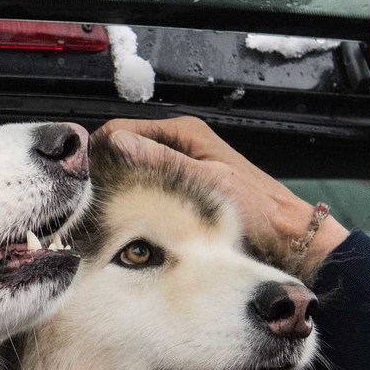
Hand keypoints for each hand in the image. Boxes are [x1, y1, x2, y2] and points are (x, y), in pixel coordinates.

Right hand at [93, 115, 350, 274]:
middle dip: (104, 174)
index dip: (97, 153)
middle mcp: (179, 145)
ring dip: (116, 191)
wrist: (288, 239)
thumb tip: (115, 141)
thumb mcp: (205, 183)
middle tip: (88, 204)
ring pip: (131, 174)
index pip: (119, 130)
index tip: (81, 181)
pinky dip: (133, 203)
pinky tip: (126, 224)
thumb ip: (161, 161)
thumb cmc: (257, 211)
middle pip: (122, 152)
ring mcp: (179, 168)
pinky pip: (146, 191)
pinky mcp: (181, 191)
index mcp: (183, 132)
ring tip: (101, 216)